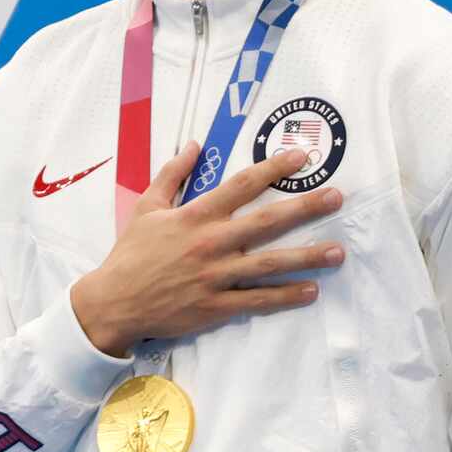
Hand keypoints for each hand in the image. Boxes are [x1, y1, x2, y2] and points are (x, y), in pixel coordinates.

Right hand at [67, 142, 345, 358]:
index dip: (274, 168)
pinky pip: (258, 299)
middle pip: (268, 221)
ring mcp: (216, 276)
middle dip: (306, 208)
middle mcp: (211, 243)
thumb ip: (172, 175)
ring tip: (337, 251)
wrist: (113, 302)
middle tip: (337, 198)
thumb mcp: (146, 208)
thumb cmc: (130, 254)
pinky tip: (310, 290)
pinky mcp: (216, 305)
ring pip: (271, 263)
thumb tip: (194, 145)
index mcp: (195, 216)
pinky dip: (286, 296)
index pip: (241, 185)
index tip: (301, 158)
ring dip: (308, 256)